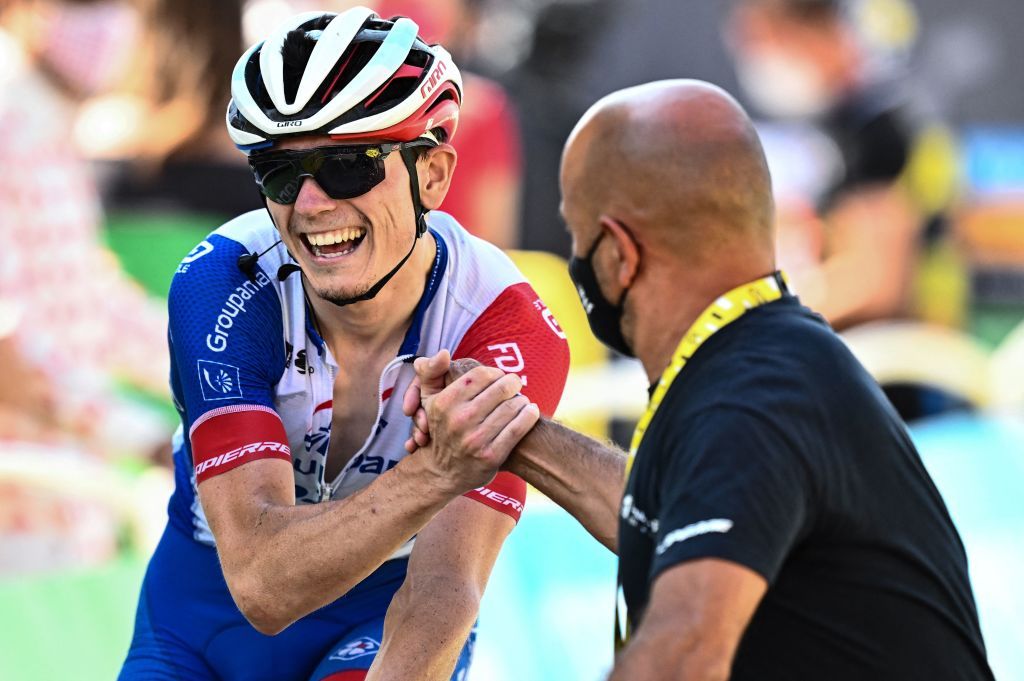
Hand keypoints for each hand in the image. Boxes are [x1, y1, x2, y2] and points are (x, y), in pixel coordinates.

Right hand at [404, 351, 538, 494]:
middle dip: (513, 383)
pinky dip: (529, 415)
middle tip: (516, 384)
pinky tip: (530, 411)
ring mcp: (476, 440)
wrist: (441, 472)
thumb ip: (431, 372)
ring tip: (522, 399)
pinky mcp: (491, 456)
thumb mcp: (428, 400)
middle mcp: (459, 421)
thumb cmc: (440, 429)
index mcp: (445, 403)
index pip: (481, 375)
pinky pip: (519, 428)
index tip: (499, 377)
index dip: (495, 373)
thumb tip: (443, 352)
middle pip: (501, 388)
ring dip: (523, 400)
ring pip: (513, 406)